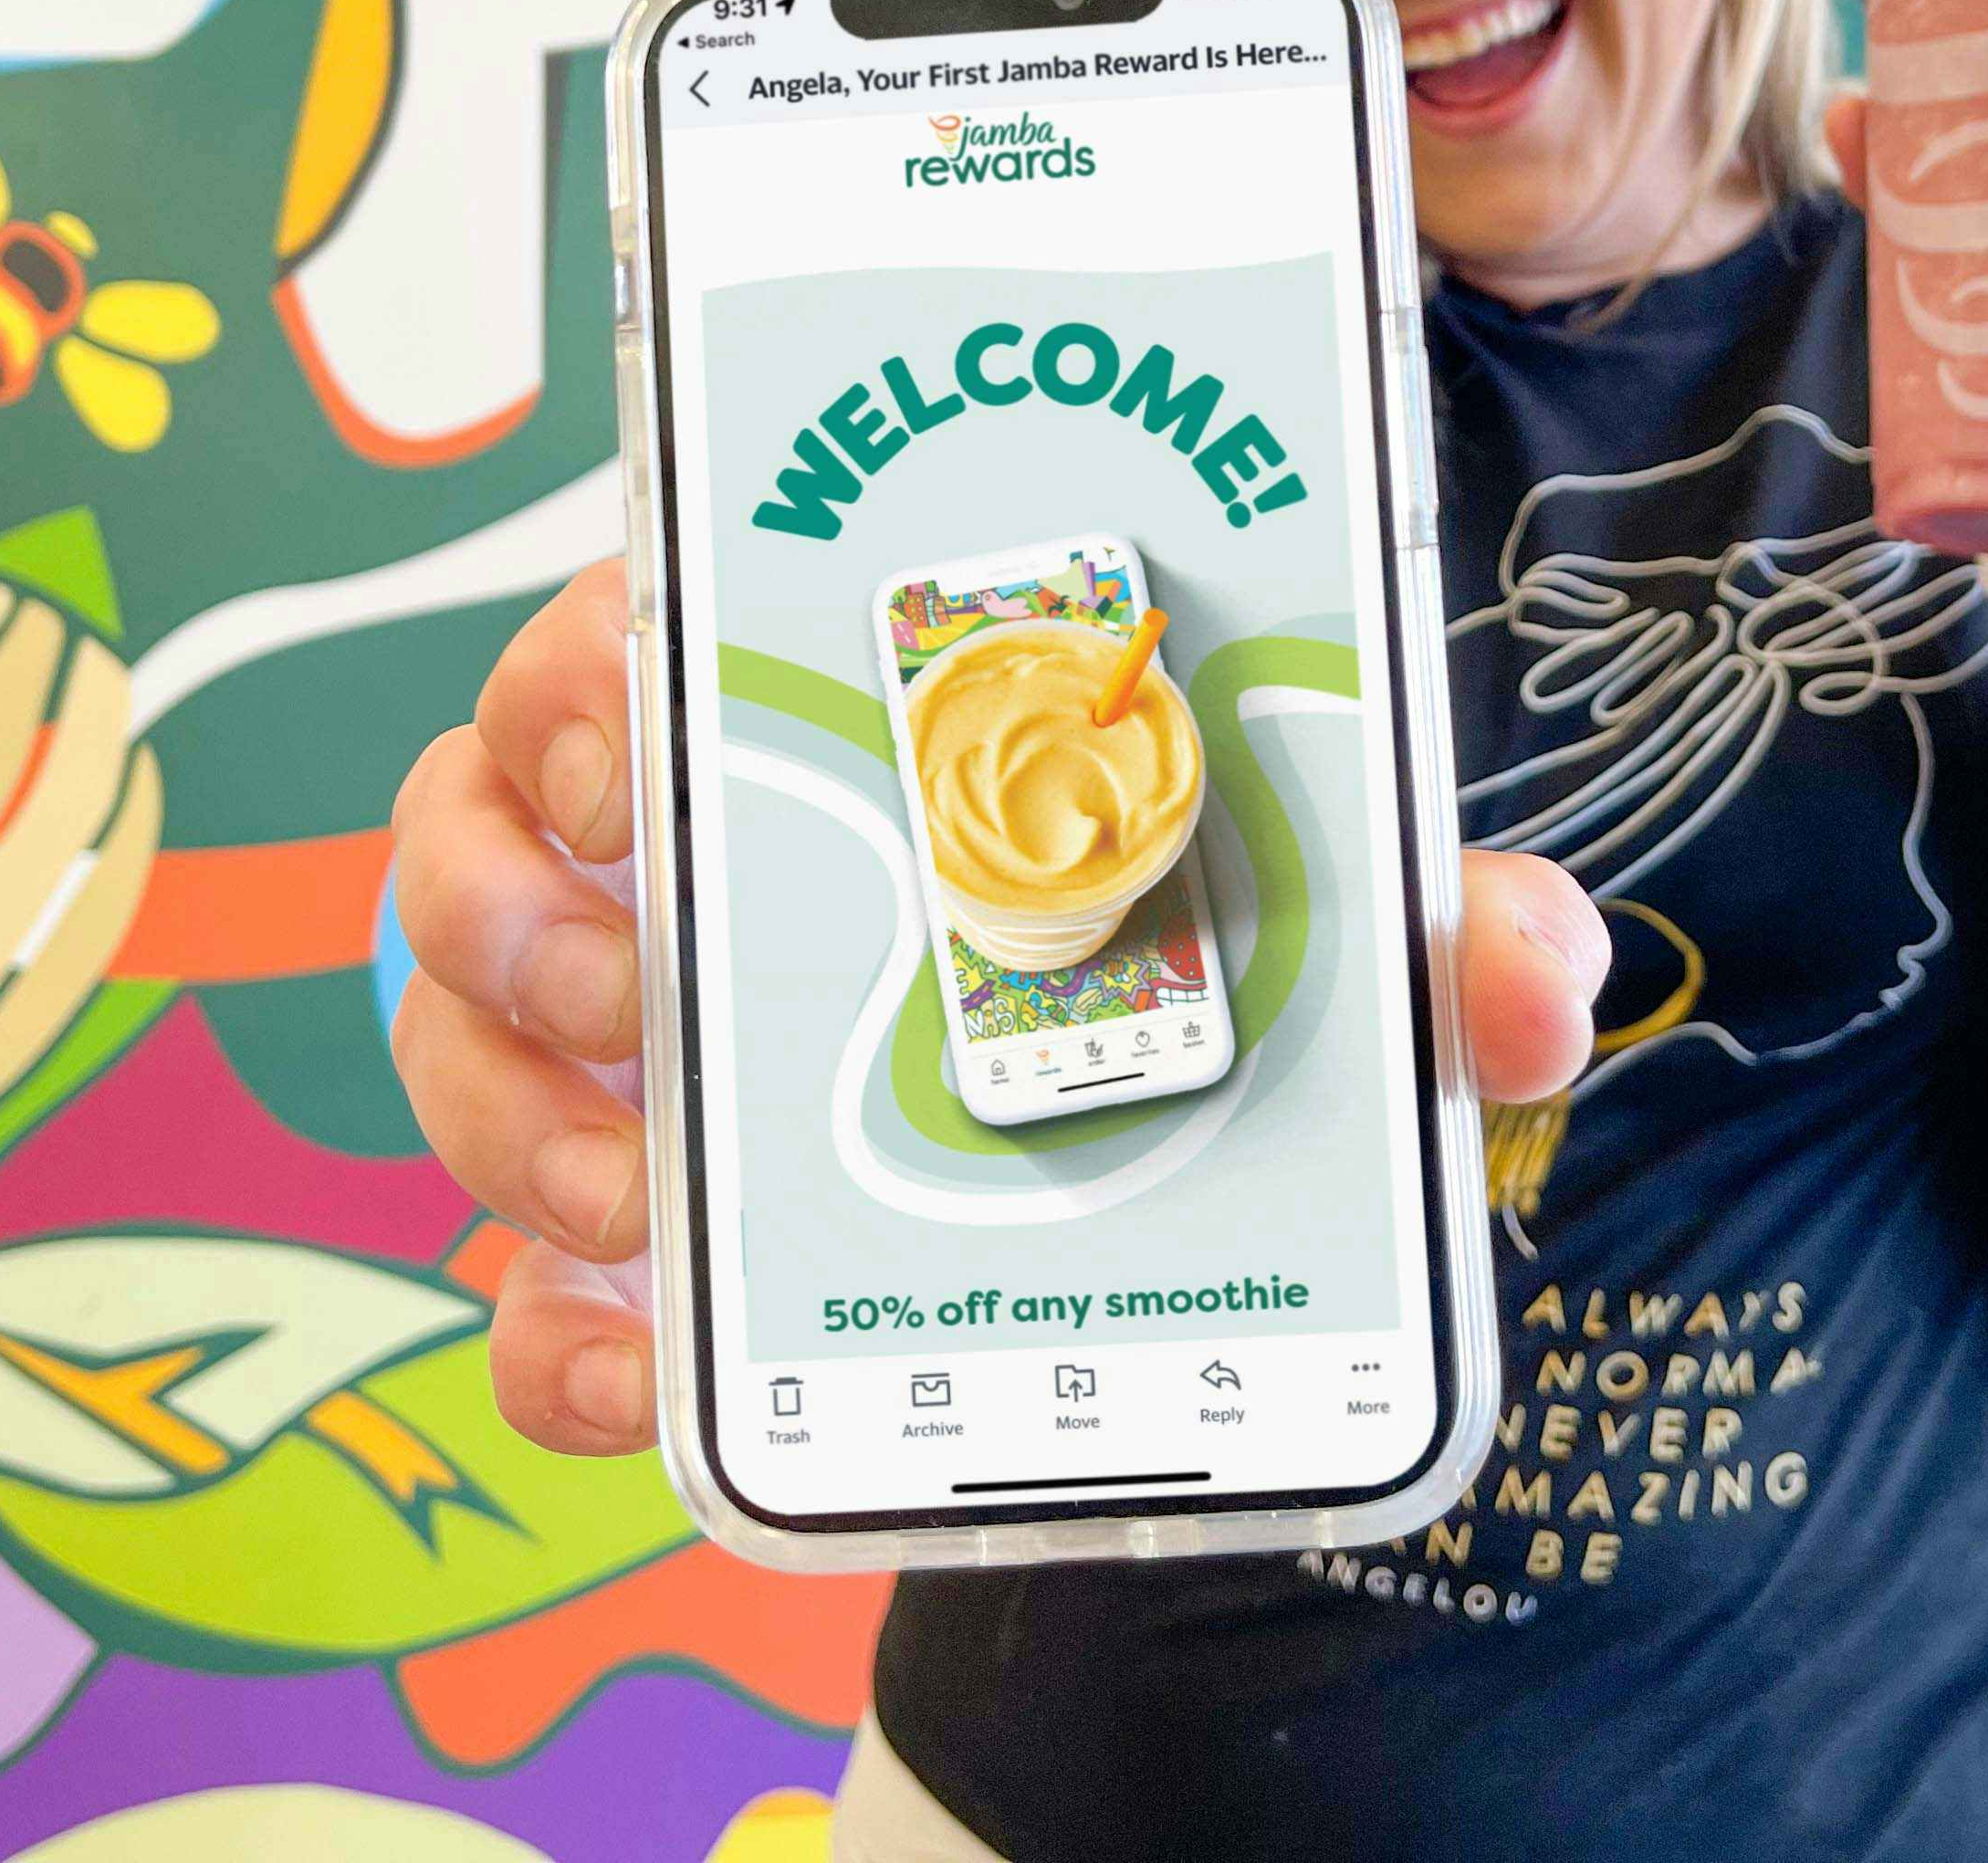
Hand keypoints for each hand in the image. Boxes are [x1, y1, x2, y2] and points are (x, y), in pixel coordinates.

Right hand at [388, 558, 1612, 1457]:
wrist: (1198, 1158)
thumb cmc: (1226, 952)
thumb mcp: (1347, 925)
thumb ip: (1451, 925)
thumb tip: (1530, 968)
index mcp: (819, 703)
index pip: (630, 622)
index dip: (585, 671)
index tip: (640, 758)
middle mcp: (684, 848)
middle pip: (485, 813)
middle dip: (501, 900)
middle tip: (620, 987)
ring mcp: (633, 1034)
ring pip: (457, 1023)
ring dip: (499, 1101)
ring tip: (633, 1186)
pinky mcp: (638, 1211)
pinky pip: (521, 1263)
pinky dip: (544, 1325)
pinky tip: (633, 1365)